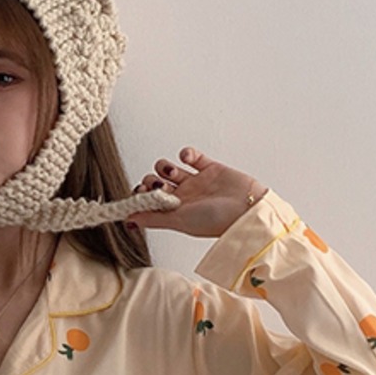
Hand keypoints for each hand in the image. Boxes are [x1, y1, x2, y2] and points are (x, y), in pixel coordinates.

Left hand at [125, 148, 267, 238]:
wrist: (247, 208)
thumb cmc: (216, 220)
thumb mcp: (179, 221)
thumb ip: (153, 219)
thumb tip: (128, 220)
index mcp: (175, 213)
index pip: (150, 203)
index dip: (141, 196)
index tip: (138, 194)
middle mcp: (183, 198)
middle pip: (156, 184)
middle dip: (151, 181)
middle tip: (156, 184)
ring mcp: (196, 183)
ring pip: (170, 169)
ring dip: (164, 167)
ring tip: (171, 172)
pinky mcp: (210, 168)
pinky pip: (192, 157)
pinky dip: (186, 153)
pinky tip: (187, 158)